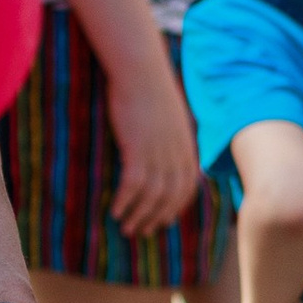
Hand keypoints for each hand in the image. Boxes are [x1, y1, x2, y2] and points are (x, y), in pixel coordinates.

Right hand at [106, 53, 200, 235]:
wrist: (141, 69)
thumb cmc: (151, 86)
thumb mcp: (170, 113)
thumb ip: (172, 133)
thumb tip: (166, 144)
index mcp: (186, 146)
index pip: (187, 188)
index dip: (176, 208)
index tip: (164, 221)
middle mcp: (176, 154)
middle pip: (170, 198)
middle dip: (156, 219)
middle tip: (141, 232)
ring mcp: (158, 152)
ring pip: (152, 196)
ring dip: (139, 216)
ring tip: (126, 228)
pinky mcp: (138, 148)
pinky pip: (134, 185)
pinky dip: (126, 201)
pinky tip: (115, 211)